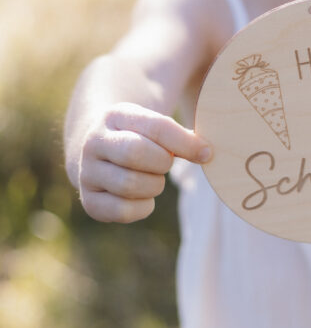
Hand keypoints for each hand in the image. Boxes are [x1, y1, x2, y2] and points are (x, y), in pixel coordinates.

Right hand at [78, 102, 211, 222]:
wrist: (99, 150)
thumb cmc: (140, 136)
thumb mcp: (155, 125)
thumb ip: (181, 135)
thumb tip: (205, 153)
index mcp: (115, 115)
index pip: (156, 126)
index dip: (185, 142)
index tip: (206, 152)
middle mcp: (94, 142)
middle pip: (136, 153)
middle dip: (161, 163)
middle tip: (165, 163)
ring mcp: (87, 173)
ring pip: (130, 185)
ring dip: (153, 185)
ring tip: (152, 177)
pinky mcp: (89, 201)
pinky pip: (123, 211)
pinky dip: (143, 207)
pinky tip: (143, 196)